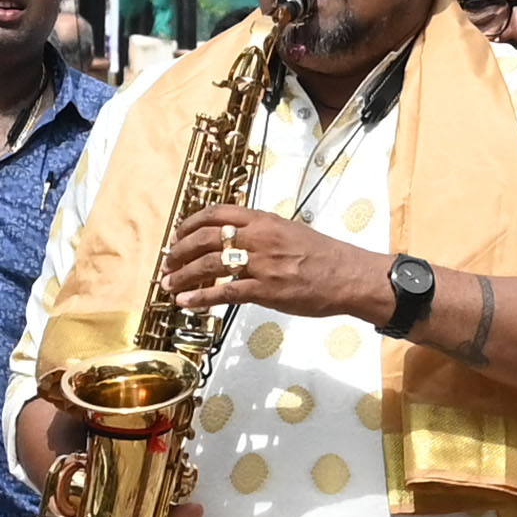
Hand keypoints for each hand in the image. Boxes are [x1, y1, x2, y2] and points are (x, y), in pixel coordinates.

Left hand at [166, 201, 384, 321]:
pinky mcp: (266, 290)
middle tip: (167, 262)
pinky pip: (225, 293)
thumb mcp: (290, 231)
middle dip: (179, 250)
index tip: (178, 234)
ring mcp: (261, 264)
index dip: (190, 223)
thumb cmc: (324, 255)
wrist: (349, 276)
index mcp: (264, 220)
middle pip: (205, 238)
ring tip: (168, 284)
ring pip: (209, 265)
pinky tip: (185, 303)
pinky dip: (200, 298)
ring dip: (182, 275)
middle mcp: (258, 238)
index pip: (217, 213)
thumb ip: (262, 231)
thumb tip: (237, 235)